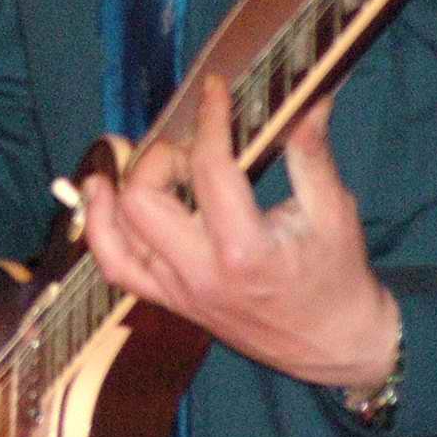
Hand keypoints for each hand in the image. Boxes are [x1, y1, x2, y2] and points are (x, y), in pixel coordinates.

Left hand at [79, 75, 400, 392]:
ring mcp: (178, 291)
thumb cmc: (336, 277)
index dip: (208, 119)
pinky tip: (101, 192)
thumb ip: (312, 153)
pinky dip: (99, 226)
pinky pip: (115, 265)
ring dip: (117, 187)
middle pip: (143, 199)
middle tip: (189, 147)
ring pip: (115, 233)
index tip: (214, 90)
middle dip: (159, 157)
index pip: (208, 169)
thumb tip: (310, 98)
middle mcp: (200, 273)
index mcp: (244, 250)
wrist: (333, 346)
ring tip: (131, 155)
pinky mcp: (169, 300)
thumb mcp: (333, 212)